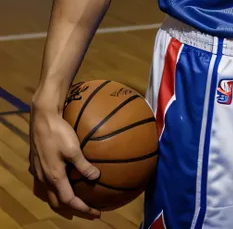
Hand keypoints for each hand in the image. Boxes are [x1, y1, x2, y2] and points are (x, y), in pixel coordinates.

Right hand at [29, 103, 100, 217]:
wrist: (42, 118)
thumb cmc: (58, 132)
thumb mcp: (74, 149)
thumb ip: (84, 165)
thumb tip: (96, 177)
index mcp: (54, 177)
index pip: (68, 200)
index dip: (82, 209)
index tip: (95, 213)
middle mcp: (45, 178)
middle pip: (57, 202)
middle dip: (72, 209)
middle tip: (87, 210)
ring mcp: (39, 171)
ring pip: (50, 193)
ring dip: (63, 199)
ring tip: (76, 200)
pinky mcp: (38, 163)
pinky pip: (47, 182)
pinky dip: (57, 187)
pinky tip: (65, 180)